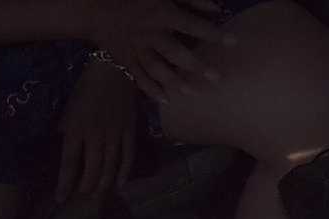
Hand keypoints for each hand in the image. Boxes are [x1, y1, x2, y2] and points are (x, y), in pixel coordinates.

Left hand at [56, 63, 138, 201]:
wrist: (114, 70)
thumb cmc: (86, 88)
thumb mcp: (68, 108)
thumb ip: (64, 130)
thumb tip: (57, 149)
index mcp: (76, 129)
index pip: (70, 163)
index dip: (65, 183)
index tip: (60, 199)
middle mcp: (96, 136)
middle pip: (92, 169)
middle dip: (86, 187)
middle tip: (82, 198)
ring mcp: (115, 135)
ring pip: (110, 167)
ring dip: (103, 184)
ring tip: (98, 195)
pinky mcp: (130, 132)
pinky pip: (128, 157)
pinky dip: (125, 172)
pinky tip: (121, 184)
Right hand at [89, 0, 234, 103]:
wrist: (95, 6)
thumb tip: (216, 8)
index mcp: (161, 13)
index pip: (192, 25)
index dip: (213, 33)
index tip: (233, 42)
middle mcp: (150, 33)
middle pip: (175, 52)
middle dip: (196, 66)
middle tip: (216, 78)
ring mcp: (136, 48)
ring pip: (157, 68)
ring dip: (174, 81)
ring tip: (191, 92)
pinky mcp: (125, 59)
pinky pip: (138, 77)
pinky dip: (151, 89)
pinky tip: (166, 100)